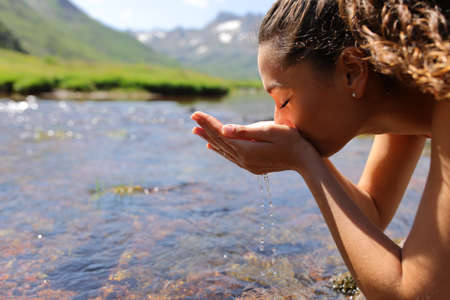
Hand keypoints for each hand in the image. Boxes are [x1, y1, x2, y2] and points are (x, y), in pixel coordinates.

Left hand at [191, 111, 318, 174]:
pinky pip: (230, 156)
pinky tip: (213, 146)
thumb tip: (223, 130)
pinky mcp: (252, 166)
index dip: (208, 122)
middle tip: (192, 118)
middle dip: (205, 128)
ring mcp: (247, 164)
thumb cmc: (291, 140)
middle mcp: (243, 159)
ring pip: (223, 149)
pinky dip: (220, 149)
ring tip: (197, 131)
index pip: (221, 133)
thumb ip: (245, 131)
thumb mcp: (269, 131)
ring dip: (209, 139)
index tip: (195, 113)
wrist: (305, 160)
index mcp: (245, 149)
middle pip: (219, 141)